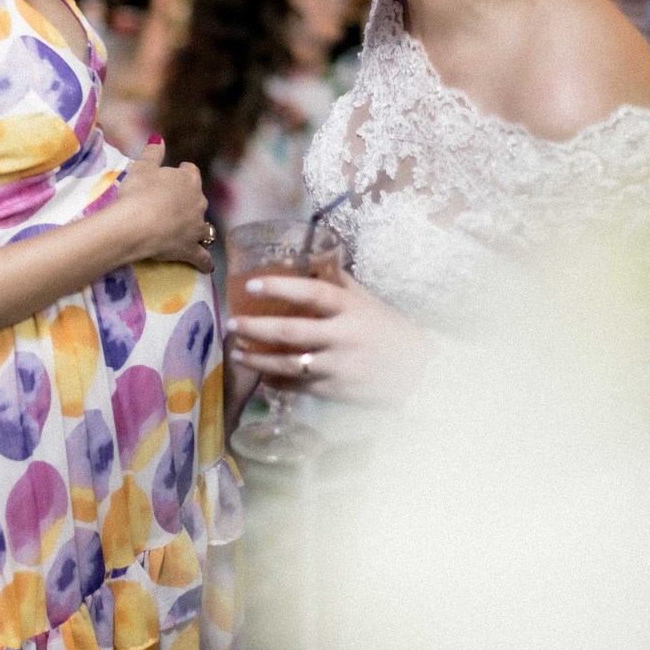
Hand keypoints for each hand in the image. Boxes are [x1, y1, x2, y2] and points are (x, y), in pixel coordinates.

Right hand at [115, 138, 214, 272]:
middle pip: (198, 199)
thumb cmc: (138, 192)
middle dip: (190, 201)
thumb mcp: (141, 168)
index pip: (190, 173)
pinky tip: (207, 267)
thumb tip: (158, 137)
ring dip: (200, 229)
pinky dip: (205, 262)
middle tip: (174, 204)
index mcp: (187, 180)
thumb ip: (152, 153)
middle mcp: (198, 202)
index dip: (183, 173)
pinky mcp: (190, 249)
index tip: (177, 173)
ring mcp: (196, 227)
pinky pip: (202, 257)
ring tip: (193, 231)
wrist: (136, 224)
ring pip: (204, 227)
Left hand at [227, 270, 426, 407]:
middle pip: (291, 333)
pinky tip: (260, 374)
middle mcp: (342, 337)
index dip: (280, 288)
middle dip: (255, 329)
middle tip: (232, 324)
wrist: (418, 372)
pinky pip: (297, 385)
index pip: (311, 293)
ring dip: (257, 359)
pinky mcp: (335, 390)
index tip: (252, 285)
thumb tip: (307, 258)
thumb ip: (338, 282)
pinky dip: (275, 380)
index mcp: (350, 309)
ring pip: (288, 364)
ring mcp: (337, 366)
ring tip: (237, 352)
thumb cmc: (389, 330)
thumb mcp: (367, 301)